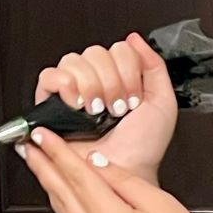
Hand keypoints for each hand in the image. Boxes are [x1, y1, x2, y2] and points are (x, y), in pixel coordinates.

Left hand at [19, 128, 212, 212]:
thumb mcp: (166, 207)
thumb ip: (127, 183)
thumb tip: (98, 165)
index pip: (77, 177)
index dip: (56, 152)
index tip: (41, 135)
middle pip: (60, 196)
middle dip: (42, 167)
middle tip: (26, 146)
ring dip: (51, 191)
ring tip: (42, 170)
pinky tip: (67, 205)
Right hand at [33, 33, 177, 184]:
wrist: (123, 174)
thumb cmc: (141, 150)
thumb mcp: (162, 103)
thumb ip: (154, 66)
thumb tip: (135, 39)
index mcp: (119, 81)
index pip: (118, 49)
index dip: (127, 71)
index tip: (133, 99)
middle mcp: (94, 85)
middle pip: (95, 52)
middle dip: (111, 81)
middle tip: (116, 108)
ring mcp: (71, 94)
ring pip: (73, 61)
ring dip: (90, 85)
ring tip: (96, 111)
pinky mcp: (50, 106)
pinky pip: (49, 77)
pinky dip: (64, 85)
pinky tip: (78, 104)